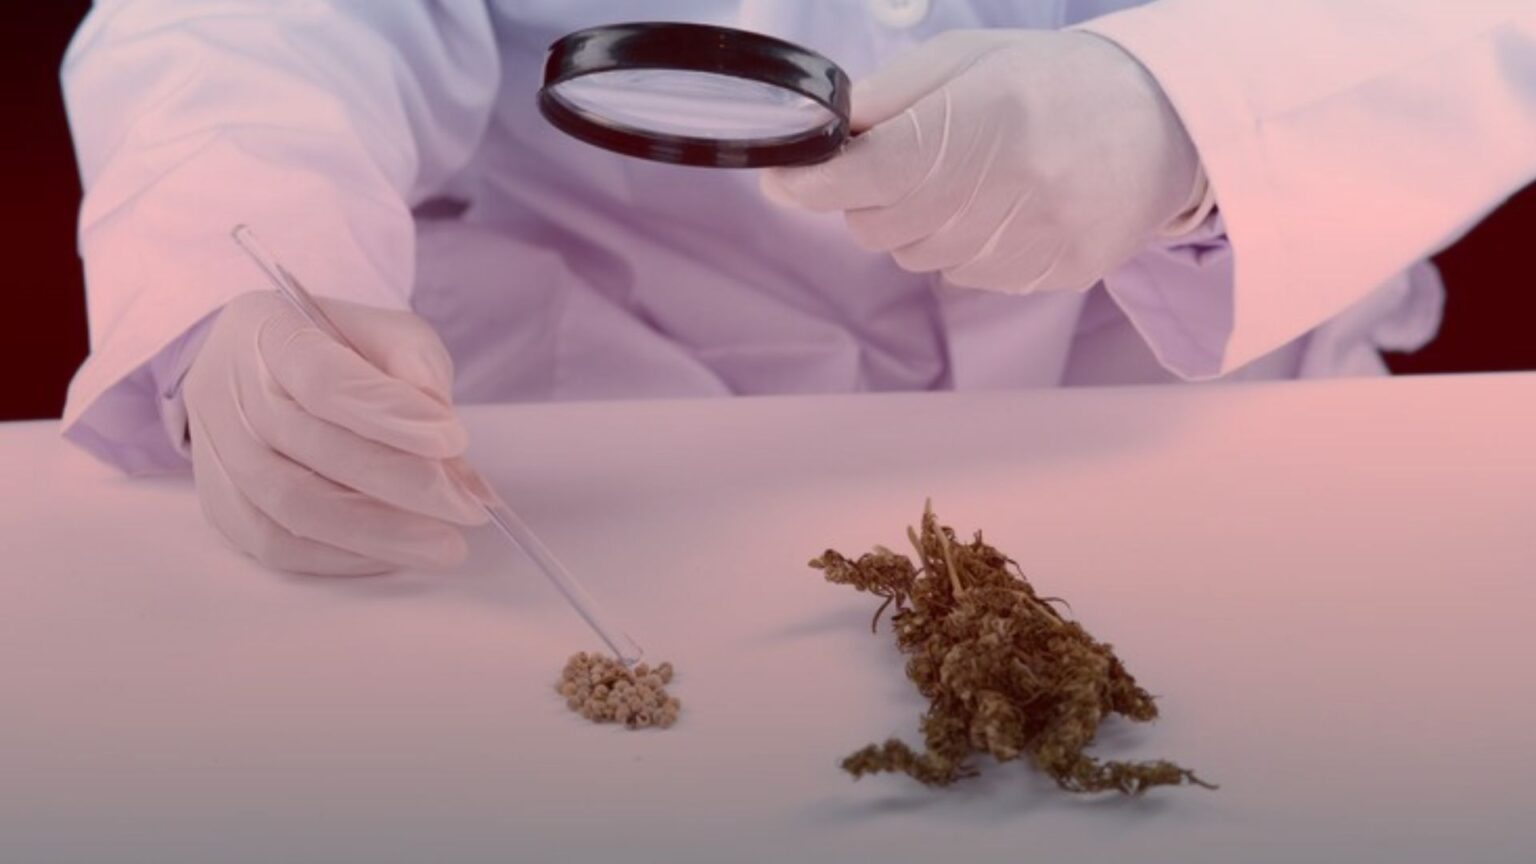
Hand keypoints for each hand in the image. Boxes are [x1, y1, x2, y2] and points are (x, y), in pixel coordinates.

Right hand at [183, 291, 488, 574]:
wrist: (259, 368)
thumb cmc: (336, 348)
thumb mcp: (386, 333)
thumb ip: (417, 369)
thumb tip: (449, 442)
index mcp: (267, 329)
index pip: (323, 378)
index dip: (389, 416)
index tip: (454, 441)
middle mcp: (227, 390)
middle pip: (308, 448)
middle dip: (399, 483)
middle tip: (465, 508)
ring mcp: (215, 451)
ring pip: (289, 506)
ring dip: (376, 533)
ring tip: (441, 545)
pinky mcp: (218, 503)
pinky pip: (275, 545)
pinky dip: (341, 557)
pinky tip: (393, 554)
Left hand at [762, 30, 1203, 294]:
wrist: (1169, 123)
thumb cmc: (1056, 81)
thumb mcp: (970, 61)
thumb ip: (888, 98)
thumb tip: (817, 135)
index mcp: (984, 124)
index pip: (868, 174)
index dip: (813, 181)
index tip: (785, 177)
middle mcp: (1007, 191)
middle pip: (878, 225)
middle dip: (872, 195)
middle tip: (913, 156)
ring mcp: (1030, 244)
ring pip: (916, 255)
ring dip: (920, 222)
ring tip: (975, 176)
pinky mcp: (1049, 277)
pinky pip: (964, 275)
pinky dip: (963, 245)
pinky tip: (1005, 206)